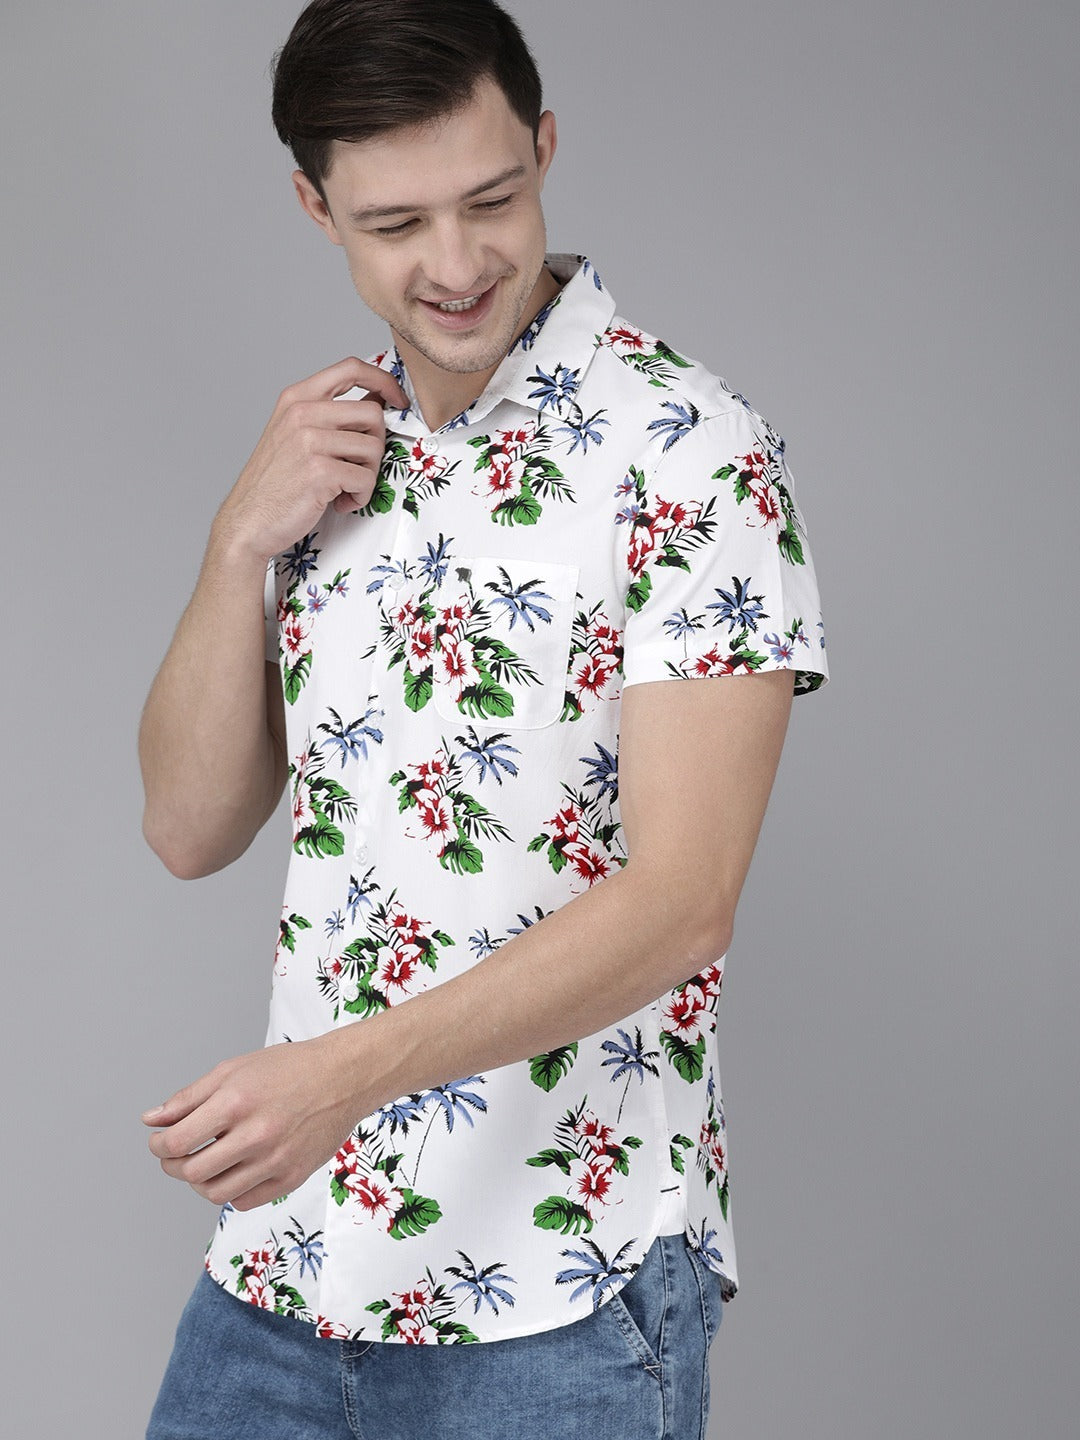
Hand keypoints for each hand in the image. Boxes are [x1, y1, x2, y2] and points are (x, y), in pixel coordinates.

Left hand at [142, 1034, 365, 1211]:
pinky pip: (243, 1201)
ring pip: (215, 1193)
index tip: (159, 1142)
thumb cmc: (288, 1069)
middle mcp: (255, 1134)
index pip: (177, 1142)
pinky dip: (230, 1191)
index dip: (158, 1146)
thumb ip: (189, 1097)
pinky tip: (233, 1170)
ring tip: (204, 1164)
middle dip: (173, 1166)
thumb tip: (151, 1120)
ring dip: (199, 1182)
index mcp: (236, 1101)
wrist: (342, 1078)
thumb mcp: (233, 1070)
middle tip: (176, 1156)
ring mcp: (275, 1160)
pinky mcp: (291, 1178)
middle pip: (192, 1172)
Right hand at [213, 356, 409, 563]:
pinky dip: (360, 496)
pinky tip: (340, 502)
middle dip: (376, 444)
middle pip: (373, 413)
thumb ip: (331, 415)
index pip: (351, 368)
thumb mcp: (296, 434)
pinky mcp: (319, 471)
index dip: (384, 380)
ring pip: (373, 447)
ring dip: (368, 475)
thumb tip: (377, 399)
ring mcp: (309, 440)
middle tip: (358, 466)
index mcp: (297, 397)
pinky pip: (366, 478)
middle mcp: (301, 413)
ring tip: (345, 488)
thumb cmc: (275, 483)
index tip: (397, 400)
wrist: (248, 521)